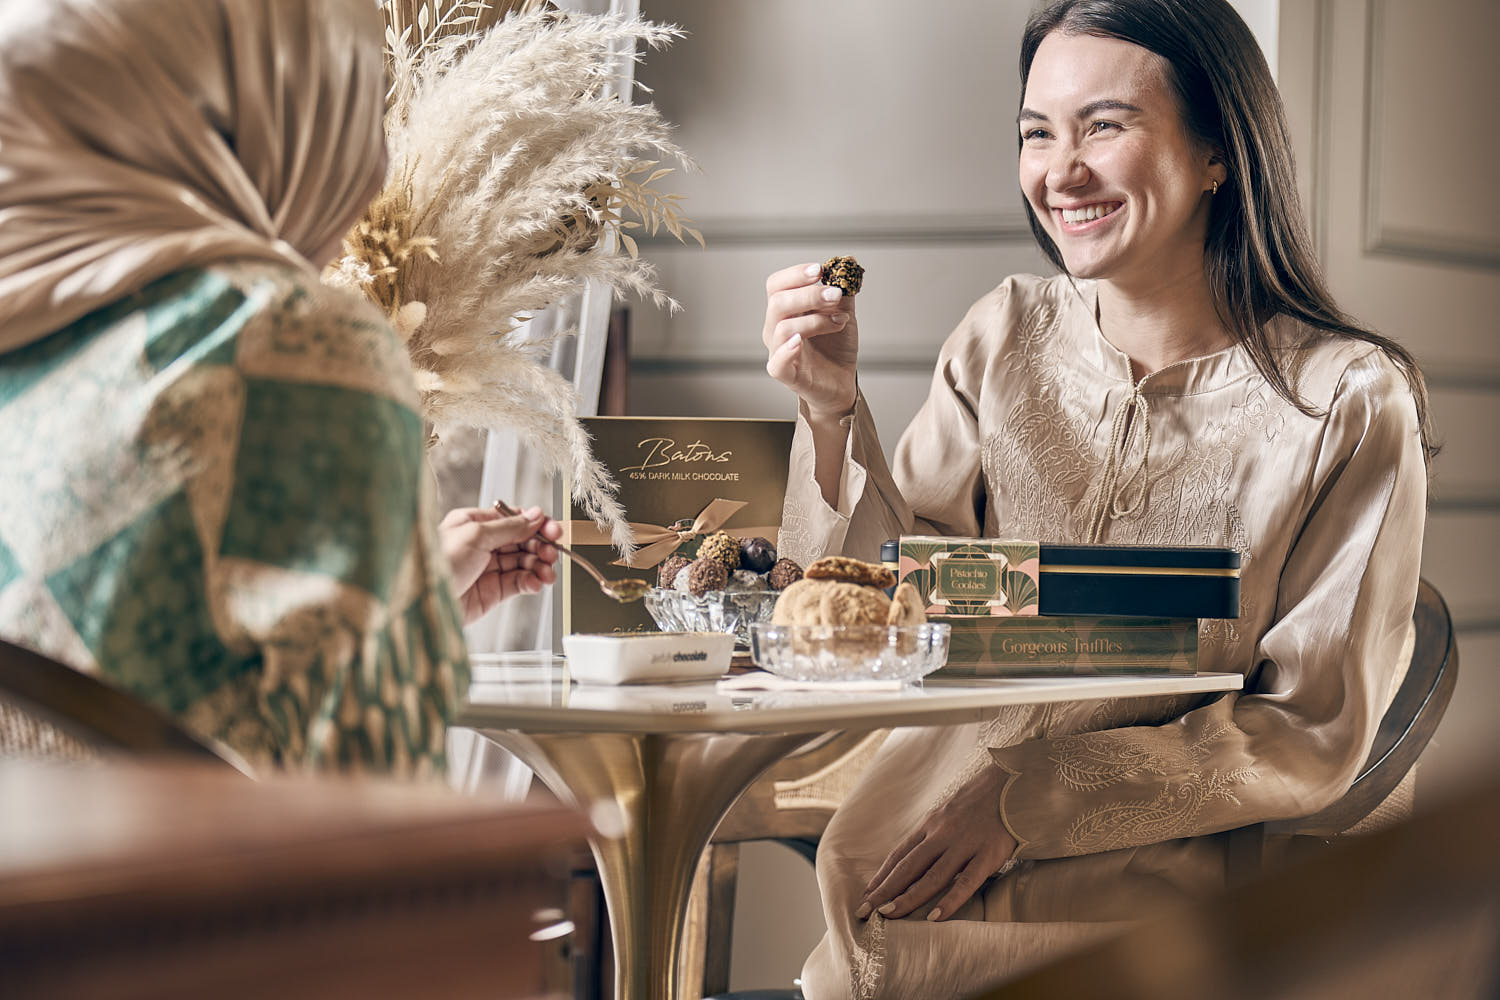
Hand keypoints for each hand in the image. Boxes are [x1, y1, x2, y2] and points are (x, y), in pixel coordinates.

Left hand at [438, 506, 560, 623]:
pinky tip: (536, 582)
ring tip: (547, 572)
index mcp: (474, 524)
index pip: (513, 520)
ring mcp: (487, 569)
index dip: (536, 524)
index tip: (554, 529)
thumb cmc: (435, 562)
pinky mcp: (492, 592)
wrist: (421, 602)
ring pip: (524, 563)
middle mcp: (482, 545)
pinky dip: (532, 582)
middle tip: (552, 552)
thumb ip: (509, 526)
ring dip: (540, 566)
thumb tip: (535, 515)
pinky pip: (519, 583)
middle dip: (540, 546)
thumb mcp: (475, 534)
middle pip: (522, 542)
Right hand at [762, 262, 859, 420]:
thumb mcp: (842, 314)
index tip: (819, 270)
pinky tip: (800, 342)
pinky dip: (787, 350)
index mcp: (786, 311)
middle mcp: (776, 329)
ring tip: (839, 321)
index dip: (795, 274)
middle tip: (836, 294)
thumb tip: (848, 261)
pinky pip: (777, 362)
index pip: (776, 285)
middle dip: (809, 295)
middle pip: (778, 303)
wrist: (842, 382)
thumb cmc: (836, 348)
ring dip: (814, 320)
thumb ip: (842, 291)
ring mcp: (779, 352)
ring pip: (782, 328)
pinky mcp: (786, 375)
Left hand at [855, 763, 1017, 922]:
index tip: (866, 894)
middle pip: (908, 866)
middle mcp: (942, 834)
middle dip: (884, 890)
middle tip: (864, 910)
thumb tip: (917, 857)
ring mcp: (964, 844)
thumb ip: (934, 833)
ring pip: (931, 876)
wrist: (1013, 781)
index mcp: (931, 823)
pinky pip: (966, 882)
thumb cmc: (981, 800)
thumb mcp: (950, 811)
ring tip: (888, 915)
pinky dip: (949, 901)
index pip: (899, 854)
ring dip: (908, 897)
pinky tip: (934, 917)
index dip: (882, 876)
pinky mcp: (988, 854)